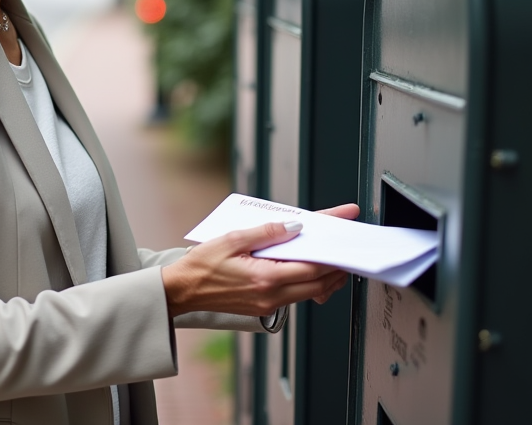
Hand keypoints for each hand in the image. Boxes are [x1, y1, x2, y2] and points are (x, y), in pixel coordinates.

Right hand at [161, 203, 357, 318]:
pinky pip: (297, 295)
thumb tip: (296, 226)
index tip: (344, 231)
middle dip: (337, 265)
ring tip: (336, 257)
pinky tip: (311, 269)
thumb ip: (268, 232)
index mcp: (265, 278)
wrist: (183, 291)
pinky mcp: (265, 306)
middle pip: (319, 282)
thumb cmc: (202, 266)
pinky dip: (310, 282)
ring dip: (327, 276)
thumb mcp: (233, 239)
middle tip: (348, 246)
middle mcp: (271, 295)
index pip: (312, 265)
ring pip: (311, 291)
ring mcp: (269, 303)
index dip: (332, 248)